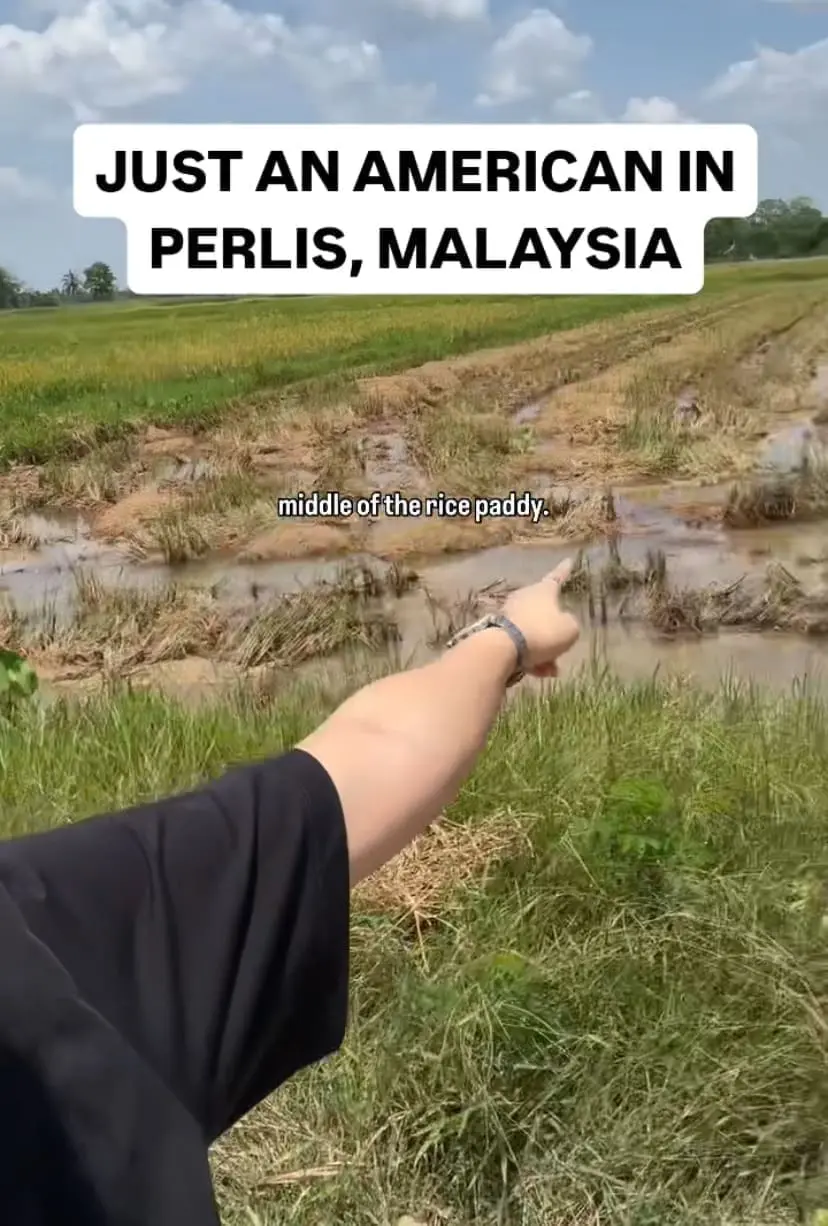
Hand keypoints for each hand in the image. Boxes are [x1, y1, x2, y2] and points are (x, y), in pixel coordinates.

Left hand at [502, 558, 579, 678]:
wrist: (503, 648)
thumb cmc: (543, 632)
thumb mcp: (570, 629)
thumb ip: (570, 625)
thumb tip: (561, 625)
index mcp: (543, 591)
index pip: (557, 577)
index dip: (564, 571)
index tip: (568, 561)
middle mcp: (524, 599)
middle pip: (544, 613)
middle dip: (554, 632)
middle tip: (562, 646)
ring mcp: (509, 615)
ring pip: (534, 633)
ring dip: (545, 651)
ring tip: (551, 669)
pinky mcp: (498, 633)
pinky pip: (521, 645)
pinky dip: (531, 657)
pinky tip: (538, 673)